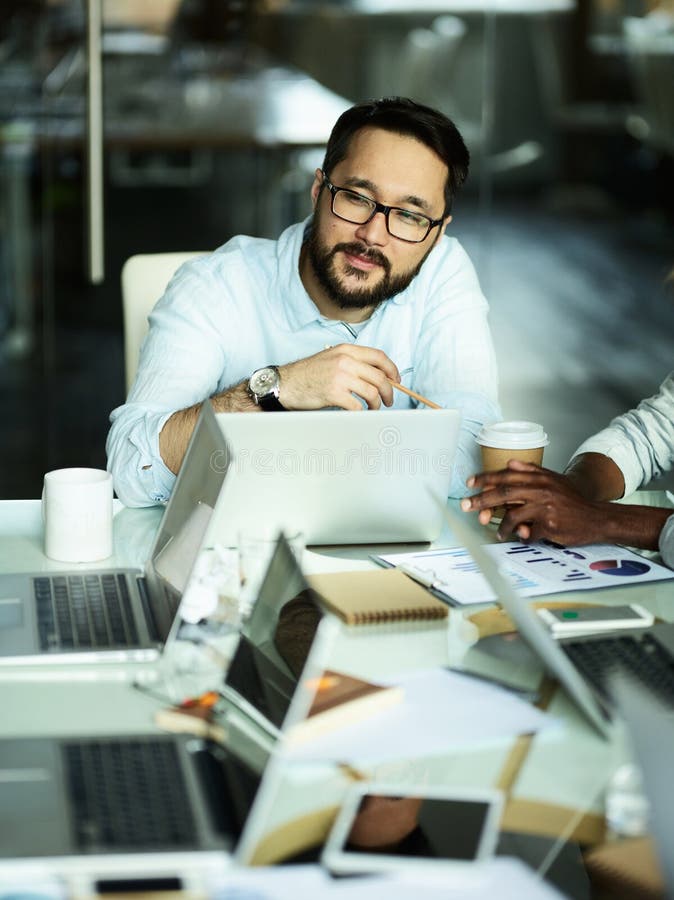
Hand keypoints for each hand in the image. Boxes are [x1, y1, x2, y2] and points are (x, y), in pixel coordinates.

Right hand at [278, 344, 399, 410]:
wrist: (285, 383)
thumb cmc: (308, 374)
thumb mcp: (331, 358)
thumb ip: (353, 363)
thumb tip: (377, 376)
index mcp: (346, 350)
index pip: (379, 356)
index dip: (392, 370)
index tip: (396, 380)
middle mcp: (345, 360)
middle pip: (379, 376)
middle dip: (389, 391)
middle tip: (388, 400)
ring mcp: (340, 376)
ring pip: (372, 392)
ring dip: (376, 403)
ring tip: (373, 408)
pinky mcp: (334, 393)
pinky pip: (358, 406)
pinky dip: (362, 413)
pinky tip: (360, 413)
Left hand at [461, 459, 605, 544]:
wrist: (597, 517)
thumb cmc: (573, 500)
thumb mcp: (553, 479)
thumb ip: (531, 471)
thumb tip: (509, 463)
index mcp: (539, 479)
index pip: (506, 476)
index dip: (485, 479)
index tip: (470, 483)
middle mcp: (541, 491)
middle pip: (504, 494)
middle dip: (481, 500)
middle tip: (466, 506)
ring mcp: (545, 509)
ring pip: (513, 516)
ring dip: (501, 526)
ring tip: (498, 533)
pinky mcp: (549, 526)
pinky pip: (528, 533)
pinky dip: (522, 536)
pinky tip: (522, 537)